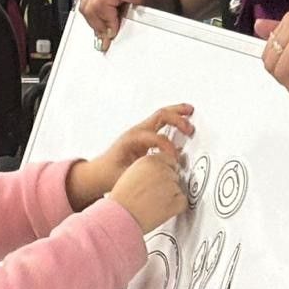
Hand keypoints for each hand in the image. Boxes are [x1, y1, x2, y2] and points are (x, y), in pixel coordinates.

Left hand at [65, 105, 194, 210]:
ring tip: (190, 112)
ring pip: (161, 115)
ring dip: (177, 114)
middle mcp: (136, 132)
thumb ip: (143, 173)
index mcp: (131, 139)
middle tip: (190, 128)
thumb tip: (160, 173)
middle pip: (160, 116)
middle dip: (177, 119)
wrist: (98, 172)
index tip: (174, 160)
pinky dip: (173, 120)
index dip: (168, 148)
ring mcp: (140, 132)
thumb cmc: (108, 173)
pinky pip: (161, 123)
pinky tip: (182, 123)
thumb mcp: (125, 176)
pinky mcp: (144, 136)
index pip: (156, 137)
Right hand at [79, 0, 173, 53]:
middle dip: (99, 23)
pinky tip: (106, 21)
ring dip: (96, 21)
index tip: (115, 29)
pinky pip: (87, 6)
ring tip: (109, 27)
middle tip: (111, 32)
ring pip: (85, 6)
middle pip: (89, 5)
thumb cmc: (156, 3)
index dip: (105, 19)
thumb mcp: (151, 0)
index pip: (99, 2)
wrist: (159, 2)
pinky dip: (95, 18)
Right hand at [110, 153, 187, 234]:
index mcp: (149, 160)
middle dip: (167, 186)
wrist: (120, 217)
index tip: (160, 180)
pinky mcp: (177, 200)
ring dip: (170, 197)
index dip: (166, 171)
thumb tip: (159, 170)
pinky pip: (182, 202)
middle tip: (153, 196)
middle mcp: (161, 170)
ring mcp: (171, 185)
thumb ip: (147, 169)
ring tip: (153, 204)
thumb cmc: (121, 201)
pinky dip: (175, 208)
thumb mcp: (130, 175)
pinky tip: (161, 210)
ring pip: (178, 189)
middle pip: (174, 175)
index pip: (169, 160)